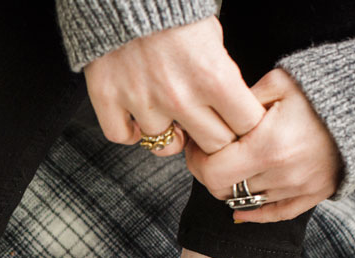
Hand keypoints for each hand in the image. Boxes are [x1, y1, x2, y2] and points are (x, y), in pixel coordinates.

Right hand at [83, 16, 264, 155]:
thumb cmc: (174, 11)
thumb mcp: (213, 37)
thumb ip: (222, 77)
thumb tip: (228, 110)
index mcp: (214, 77)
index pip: (246, 126)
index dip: (245, 125)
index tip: (237, 121)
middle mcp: (179, 96)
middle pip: (211, 145)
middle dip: (213, 137)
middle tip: (207, 124)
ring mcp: (141, 100)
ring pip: (165, 147)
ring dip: (171, 135)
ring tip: (170, 118)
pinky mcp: (108, 98)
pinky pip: (122, 137)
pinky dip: (131, 132)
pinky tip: (138, 118)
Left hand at [185, 69, 342, 222]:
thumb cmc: (319, 88)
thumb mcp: (277, 82)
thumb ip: (240, 100)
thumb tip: (211, 117)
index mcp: (268, 146)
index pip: (211, 172)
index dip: (197, 161)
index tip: (198, 147)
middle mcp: (283, 173)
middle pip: (223, 191)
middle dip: (210, 173)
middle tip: (209, 156)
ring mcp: (300, 188)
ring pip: (245, 201)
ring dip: (232, 186)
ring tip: (231, 165)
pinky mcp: (314, 194)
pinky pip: (274, 214)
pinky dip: (253, 212)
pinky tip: (239, 206)